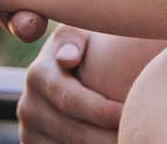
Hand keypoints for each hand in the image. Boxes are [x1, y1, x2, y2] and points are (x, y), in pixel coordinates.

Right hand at [17, 26, 124, 143]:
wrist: (66, 72)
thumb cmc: (85, 48)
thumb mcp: (78, 33)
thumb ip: (73, 39)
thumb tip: (67, 59)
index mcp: (38, 75)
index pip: (72, 100)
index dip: (102, 111)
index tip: (128, 114)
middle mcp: (28, 106)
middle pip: (74, 133)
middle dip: (108, 138)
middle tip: (137, 136)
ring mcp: (29, 131)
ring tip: (129, 141)